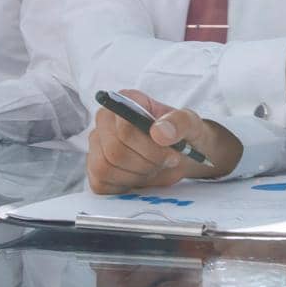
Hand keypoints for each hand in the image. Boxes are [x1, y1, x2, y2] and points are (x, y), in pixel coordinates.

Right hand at [87, 90, 241, 193]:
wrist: (181, 155)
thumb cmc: (183, 135)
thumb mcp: (191, 124)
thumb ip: (179, 123)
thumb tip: (158, 132)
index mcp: (126, 100)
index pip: (125, 129)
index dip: (149, 148)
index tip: (172, 154)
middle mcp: (106, 119)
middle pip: (114, 151)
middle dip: (145, 164)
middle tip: (164, 162)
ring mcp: (97, 143)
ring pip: (104, 168)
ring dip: (135, 175)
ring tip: (152, 167)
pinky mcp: (94, 167)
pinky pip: (99, 184)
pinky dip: (123, 186)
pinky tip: (138, 177)